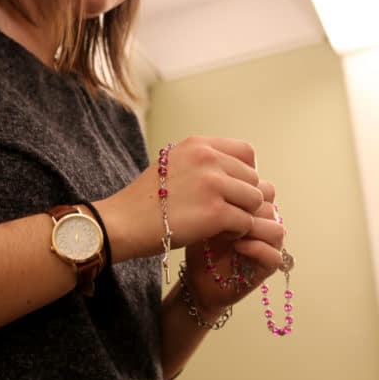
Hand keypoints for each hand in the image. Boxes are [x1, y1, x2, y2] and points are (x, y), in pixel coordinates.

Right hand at [95, 136, 264, 262]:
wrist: (123, 223)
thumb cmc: (145, 200)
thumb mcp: (171, 163)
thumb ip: (201, 161)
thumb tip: (233, 167)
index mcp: (198, 145)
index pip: (247, 152)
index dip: (246, 173)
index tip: (233, 189)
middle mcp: (207, 159)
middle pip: (253, 178)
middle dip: (244, 198)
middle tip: (226, 212)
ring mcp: (213, 185)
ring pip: (254, 200)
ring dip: (243, 215)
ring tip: (224, 224)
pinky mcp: (215, 213)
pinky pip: (246, 222)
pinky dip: (237, 232)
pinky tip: (219, 234)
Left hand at [182, 180, 285, 313]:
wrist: (194, 278)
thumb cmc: (195, 241)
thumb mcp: (198, 209)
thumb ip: (210, 188)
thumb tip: (211, 164)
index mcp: (249, 203)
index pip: (259, 183)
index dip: (241, 186)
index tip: (216, 192)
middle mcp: (263, 221)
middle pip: (269, 202)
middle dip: (246, 206)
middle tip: (224, 211)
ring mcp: (268, 244)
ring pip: (276, 228)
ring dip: (253, 228)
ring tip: (230, 231)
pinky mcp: (266, 267)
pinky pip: (274, 255)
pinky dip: (257, 248)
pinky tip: (237, 246)